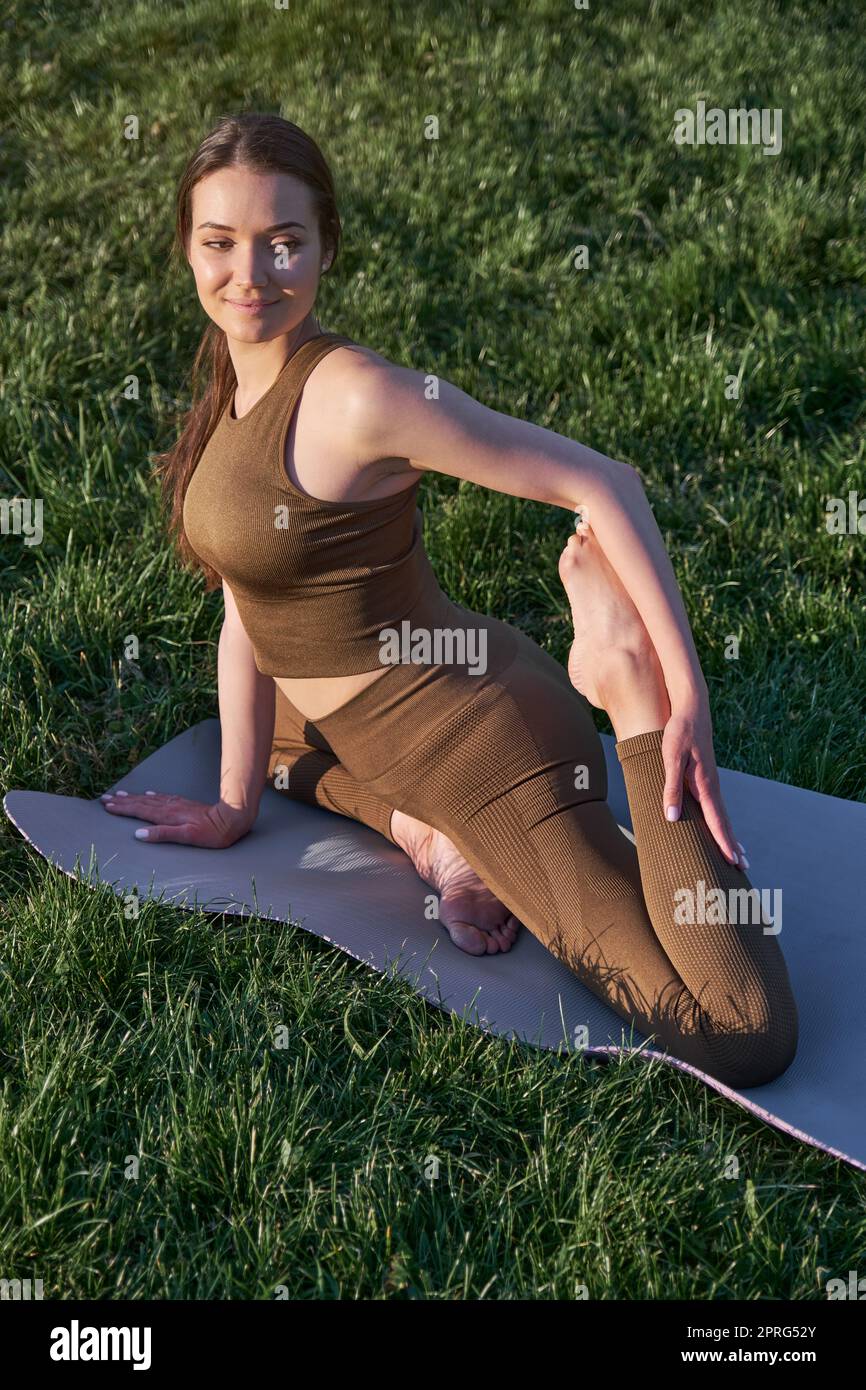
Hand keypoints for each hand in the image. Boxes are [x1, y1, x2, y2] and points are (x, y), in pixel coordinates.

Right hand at [99, 789, 253, 848]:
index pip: (139, 811)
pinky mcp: (184, 804)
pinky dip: (151, 796)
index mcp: (167, 816)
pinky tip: (148, 794)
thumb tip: (138, 834)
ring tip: (120, 795)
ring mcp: (177, 804)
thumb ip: (163, 835)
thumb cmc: (212, 833)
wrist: (232, 818)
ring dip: (134, 797)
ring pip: (149, 799)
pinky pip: (162, 798)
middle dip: (123, 801)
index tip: (107, 806)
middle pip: (141, 803)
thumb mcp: (187, 837)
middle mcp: (170, 808)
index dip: (123, 809)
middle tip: (105, 799)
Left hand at [661, 702, 747, 869]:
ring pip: (722, 814)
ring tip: (737, 854)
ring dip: (729, 835)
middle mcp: (712, 786)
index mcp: (705, 785)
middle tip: (744, 868)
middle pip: (724, 822)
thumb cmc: (679, 733)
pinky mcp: (706, 777)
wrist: (692, 709)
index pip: (717, 821)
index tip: (734, 862)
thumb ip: (671, 788)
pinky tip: (720, 826)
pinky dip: (721, 821)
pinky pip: (716, 806)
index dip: (724, 842)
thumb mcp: (670, 758)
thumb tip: (671, 818)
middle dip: (733, 845)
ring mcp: (711, 782)